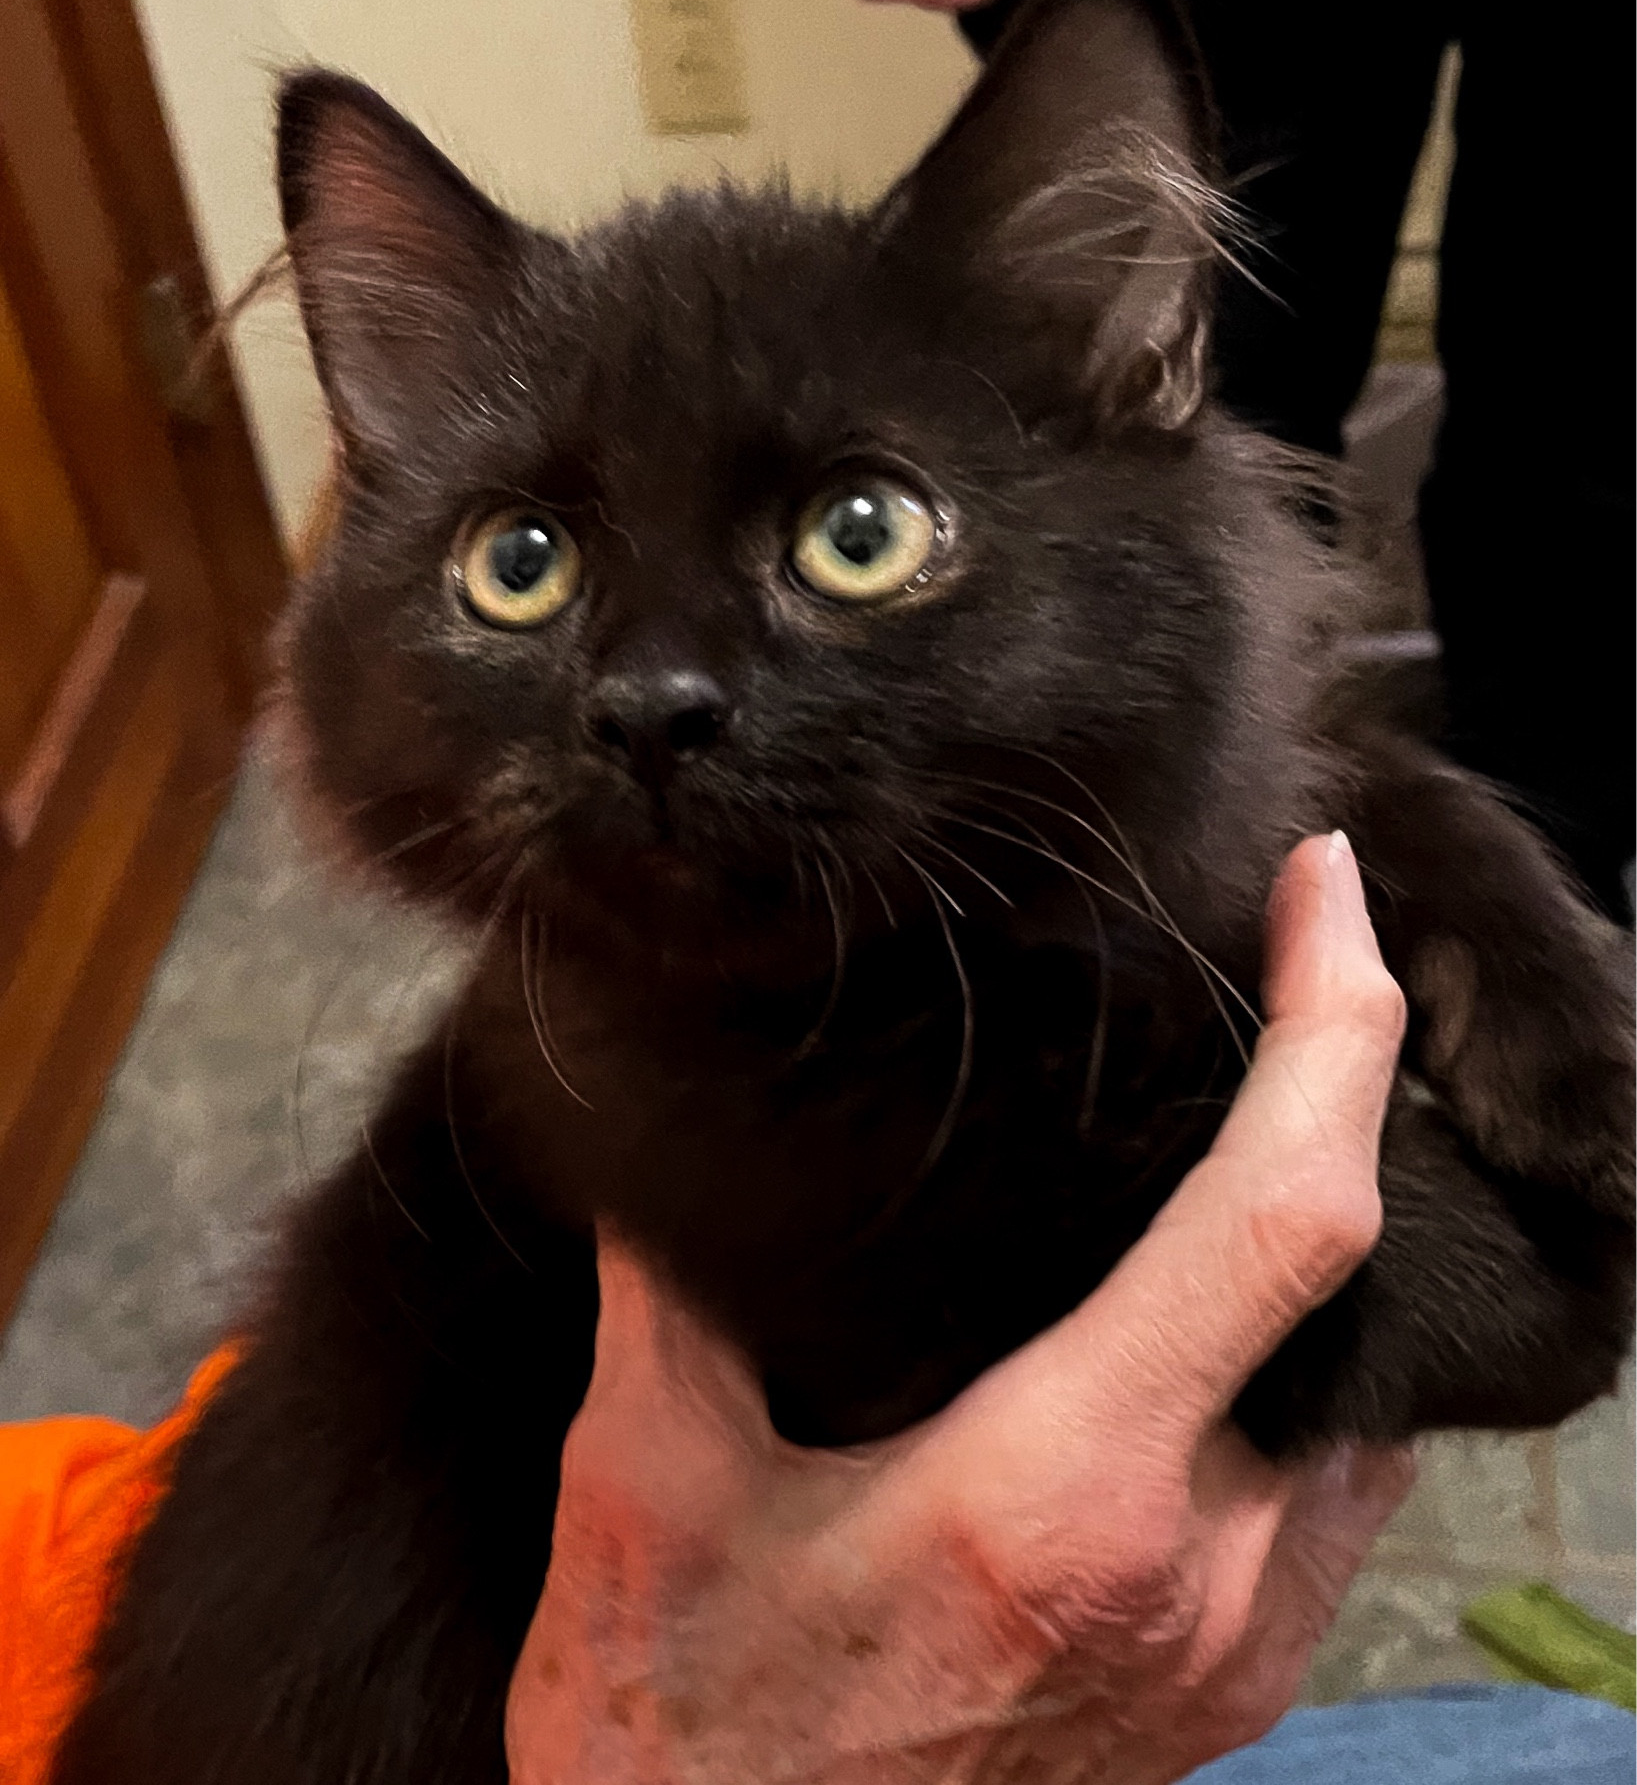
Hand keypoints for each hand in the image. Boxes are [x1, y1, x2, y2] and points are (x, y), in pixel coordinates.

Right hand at [507, 833, 1411, 1783]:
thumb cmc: (682, 1742)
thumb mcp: (642, 1489)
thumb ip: (664, 1293)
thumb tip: (660, 1134)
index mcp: (1062, 1492)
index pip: (1282, 1217)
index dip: (1336, 1026)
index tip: (1323, 888)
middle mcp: (1196, 1568)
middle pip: (1354, 1269)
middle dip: (1348, 1084)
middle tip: (1290, 948)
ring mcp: (1239, 1641)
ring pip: (1370, 1376)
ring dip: (1334, 1221)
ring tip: (1263, 1085)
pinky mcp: (1237, 1685)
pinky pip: (1341, 1477)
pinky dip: (1316, 1348)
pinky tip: (1232, 1292)